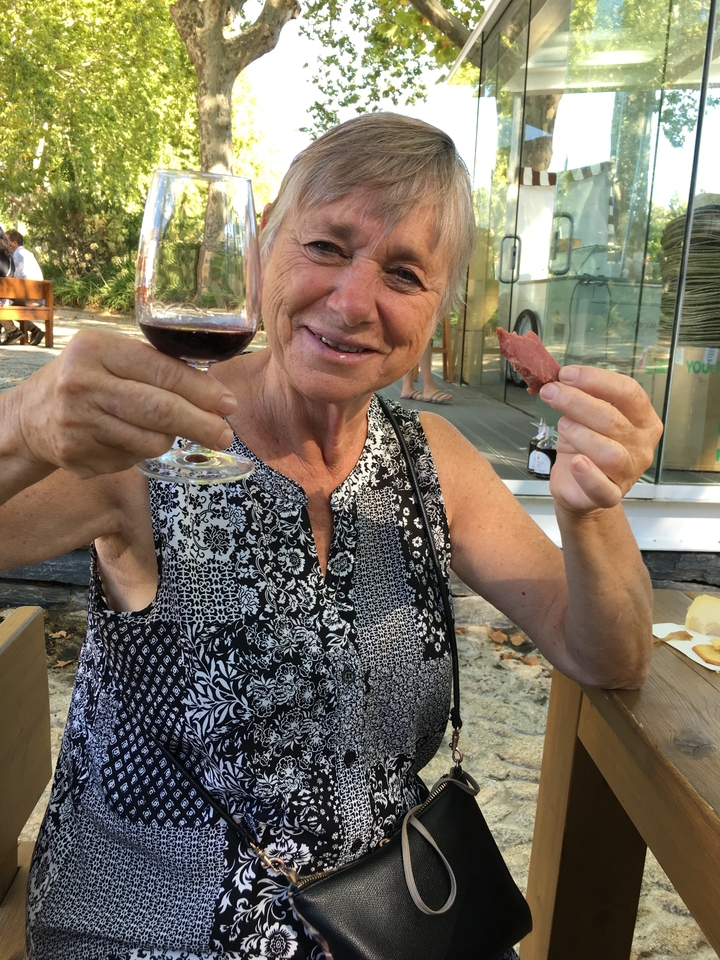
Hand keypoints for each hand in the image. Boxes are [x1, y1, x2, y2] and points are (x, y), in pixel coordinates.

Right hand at [13, 329, 236, 478]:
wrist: (30, 417)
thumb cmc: (85, 380)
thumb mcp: (109, 356)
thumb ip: (153, 365)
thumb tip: (213, 391)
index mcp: (96, 349)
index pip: (163, 370)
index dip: (202, 390)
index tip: (227, 404)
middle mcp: (83, 384)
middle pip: (160, 410)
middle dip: (202, 424)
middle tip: (226, 435)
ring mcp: (78, 423)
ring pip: (150, 440)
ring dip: (171, 440)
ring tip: (173, 433)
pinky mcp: (77, 455)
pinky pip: (131, 459)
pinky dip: (142, 452)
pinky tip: (131, 440)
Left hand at [538, 365, 662, 513]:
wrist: (577, 486)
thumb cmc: (585, 446)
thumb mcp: (584, 416)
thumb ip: (581, 396)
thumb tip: (560, 377)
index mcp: (644, 420)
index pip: (628, 392)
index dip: (596, 380)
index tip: (565, 374)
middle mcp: (642, 446)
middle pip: (613, 419)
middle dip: (577, 401)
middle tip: (550, 392)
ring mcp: (629, 473)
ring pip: (609, 452)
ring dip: (580, 434)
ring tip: (562, 425)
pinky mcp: (610, 495)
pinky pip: (602, 488)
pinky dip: (588, 475)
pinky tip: (575, 462)